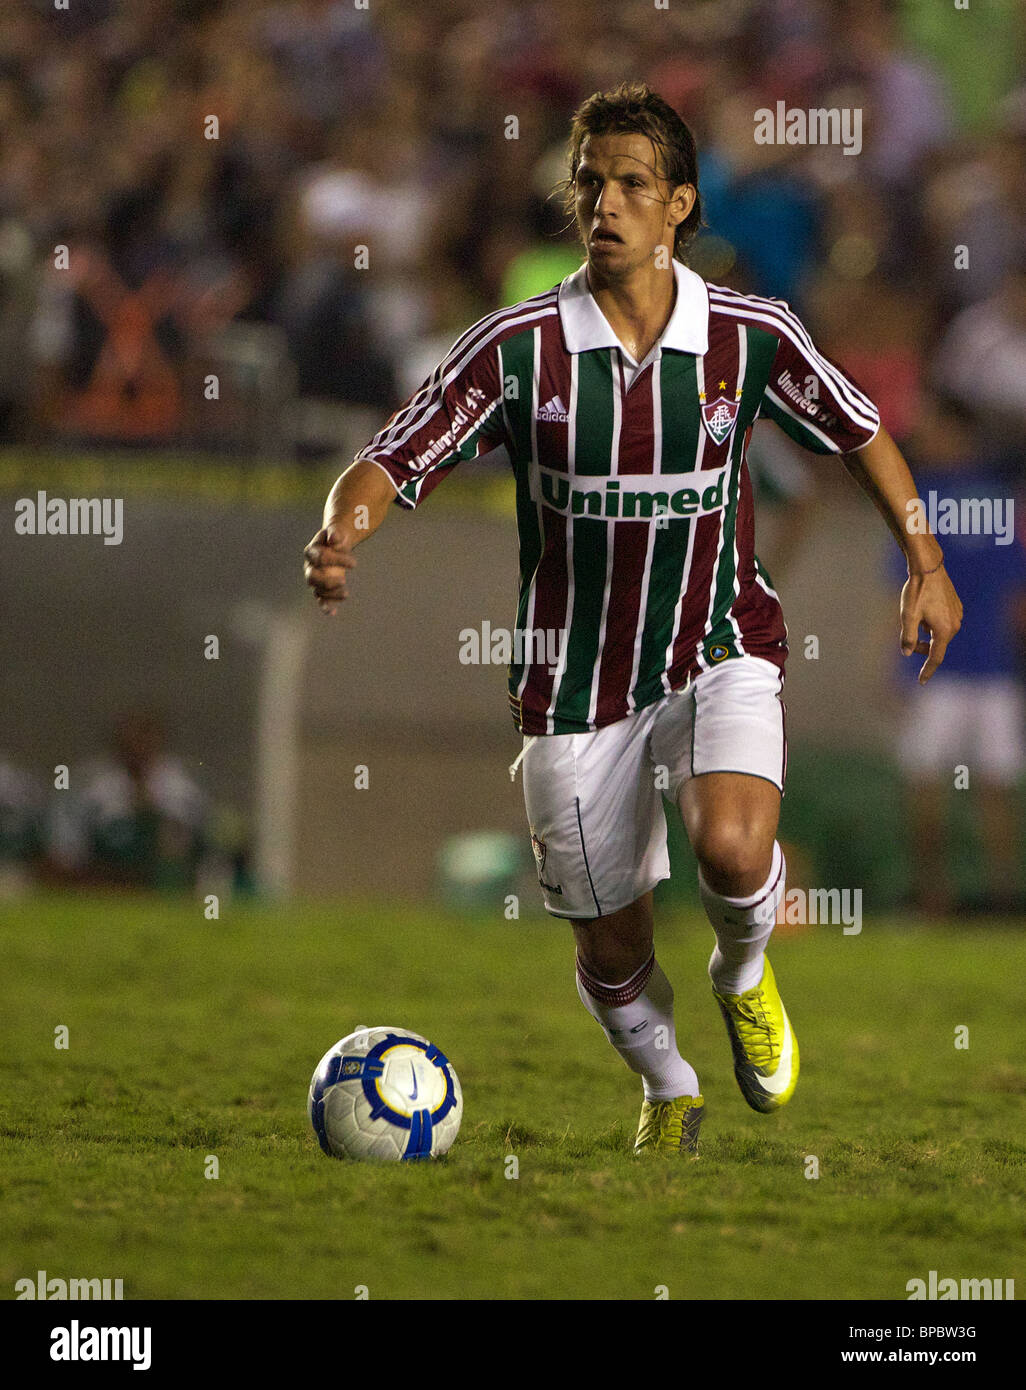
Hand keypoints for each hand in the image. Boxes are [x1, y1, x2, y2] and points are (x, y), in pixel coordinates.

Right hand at [303, 524, 356, 614]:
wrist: (335, 543)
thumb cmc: (336, 537)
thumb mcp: (337, 531)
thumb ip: (335, 533)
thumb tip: (334, 539)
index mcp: (311, 552)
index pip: (320, 557)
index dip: (337, 560)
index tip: (355, 563)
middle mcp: (310, 566)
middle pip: (312, 577)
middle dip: (327, 581)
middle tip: (343, 581)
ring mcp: (315, 578)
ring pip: (317, 590)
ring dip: (330, 594)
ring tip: (346, 594)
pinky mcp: (322, 587)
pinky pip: (321, 599)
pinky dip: (326, 606)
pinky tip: (332, 612)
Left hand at [899, 566, 962, 683]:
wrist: (929, 568)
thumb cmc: (917, 591)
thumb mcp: (908, 616)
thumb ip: (908, 638)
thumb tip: (907, 653)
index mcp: (944, 630)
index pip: (935, 657)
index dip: (927, 670)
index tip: (921, 682)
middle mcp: (955, 625)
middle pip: (937, 645)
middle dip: (923, 647)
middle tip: (909, 639)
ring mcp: (957, 615)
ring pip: (939, 633)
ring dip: (927, 633)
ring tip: (917, 617)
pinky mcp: (956, 607)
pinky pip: (943, 622)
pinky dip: (932, 623)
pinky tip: (925, 609)